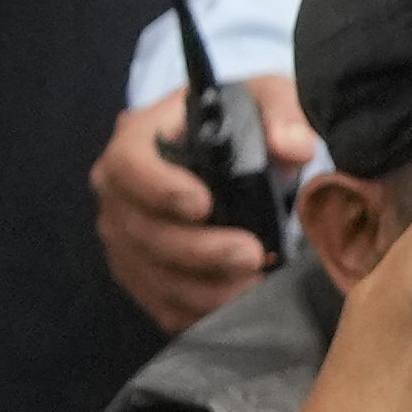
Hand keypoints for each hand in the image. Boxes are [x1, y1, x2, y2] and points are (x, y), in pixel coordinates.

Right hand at [93, 73, 315, 329]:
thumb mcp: (268, 101)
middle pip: (139, 228)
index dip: (160, 188)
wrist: (237, 154)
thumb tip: (292, 146)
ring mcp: (124, 234)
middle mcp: (118, 189)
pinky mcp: (139, 271)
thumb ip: (285, 115)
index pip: (129, 162)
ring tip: (254, 288)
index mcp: (139, 136)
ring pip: (148, 272)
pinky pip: (156, 300)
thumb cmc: (245, 121)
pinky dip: (194, 310)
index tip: (204, 205)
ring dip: (201, 288)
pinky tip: (234, 308)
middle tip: (253, 256)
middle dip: (197, 249)